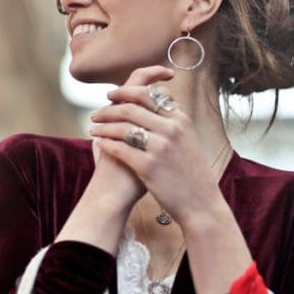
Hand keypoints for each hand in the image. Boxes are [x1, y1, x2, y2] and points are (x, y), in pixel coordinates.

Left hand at [89, 73, 224, 228]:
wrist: (200, 202)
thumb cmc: (191, 172)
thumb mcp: (187, 139)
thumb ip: (171, 121)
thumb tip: (156, 102)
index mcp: (180, 119)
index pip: (148, 93)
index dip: (125, 91)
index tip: (112, 94)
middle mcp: (171, 129)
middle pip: (131, 107)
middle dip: (109, 108)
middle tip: (96, 113)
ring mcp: (160, 147)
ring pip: (123, 127)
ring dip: (103, 126)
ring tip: (93, 129)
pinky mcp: (149, 166)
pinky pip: (120, 149)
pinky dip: (106, 144)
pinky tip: (99, 144)